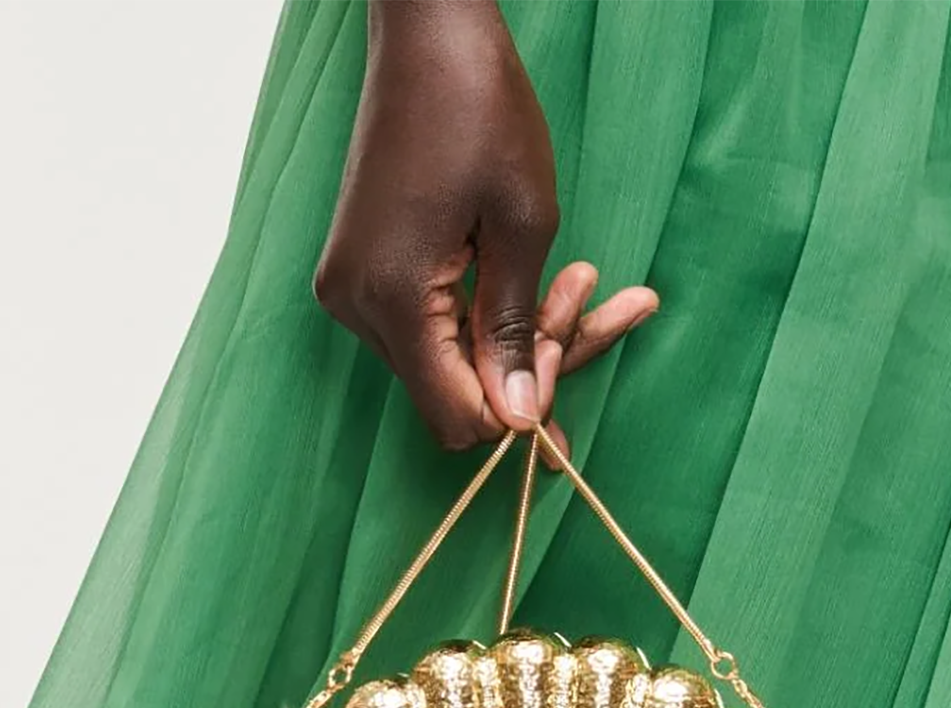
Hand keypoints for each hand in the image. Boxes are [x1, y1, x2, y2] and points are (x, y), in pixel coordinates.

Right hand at [314, 0, 656, 449]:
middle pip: (456, 396)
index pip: (461, 417)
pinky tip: (537, 279)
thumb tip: (523, 424)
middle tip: (597, 298)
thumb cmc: (481, 108)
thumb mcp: (524, 225)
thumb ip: (516, 332)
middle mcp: (356, 306)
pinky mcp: (362, 274)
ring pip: (449, 366)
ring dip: (518, 339)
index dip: (523, 408)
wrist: (428, 29)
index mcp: (391, 298)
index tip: (575, 348)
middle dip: (532, 365)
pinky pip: (432, 330)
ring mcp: (353, 291)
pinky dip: (486, 317)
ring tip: (581, 278)